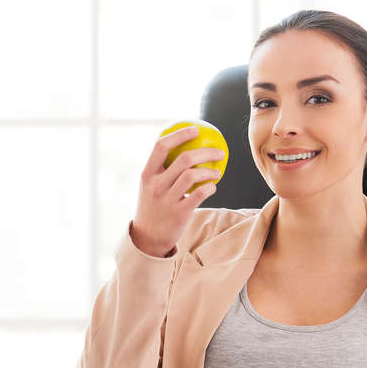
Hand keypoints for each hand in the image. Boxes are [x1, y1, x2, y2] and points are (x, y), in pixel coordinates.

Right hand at [130, 125, 223, 256]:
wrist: (147, 238)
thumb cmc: (153, 206)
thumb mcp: (149, 186)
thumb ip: (162, 169)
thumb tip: (183, 148)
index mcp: (147, 175)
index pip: (161, 146)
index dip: (179, 134)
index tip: (195, 130)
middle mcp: (156, 185)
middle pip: (184, 159)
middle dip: (206, 152)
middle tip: (219, 152)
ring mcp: (167, 199)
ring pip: (192, 175)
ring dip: (209, 171)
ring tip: (216, 172)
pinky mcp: (178, 213)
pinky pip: (199, 195)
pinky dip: (209, 188)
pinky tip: (212, 187)